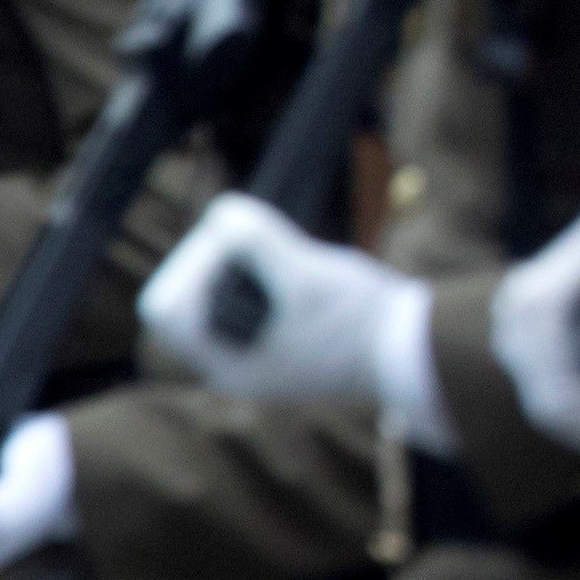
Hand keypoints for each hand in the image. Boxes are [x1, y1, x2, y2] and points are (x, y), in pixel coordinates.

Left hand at [136, 194, 432, 415]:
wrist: (416, 354)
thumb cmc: (362, 322)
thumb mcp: (305, 272)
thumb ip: (257, 241)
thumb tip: (222, 212)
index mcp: (227, 363)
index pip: (164, 308)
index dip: (186, 267)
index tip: (231, 246)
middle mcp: (237, 367)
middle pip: (188, 304)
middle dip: (215, 266)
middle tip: (255, 245)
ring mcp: (262, 360)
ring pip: (221, 305)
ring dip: (243, 272)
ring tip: (285, 258)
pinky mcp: (288, 349)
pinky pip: (252, 311)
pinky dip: (265, 284)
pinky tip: (300, 273)